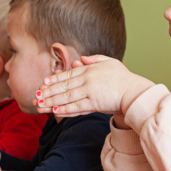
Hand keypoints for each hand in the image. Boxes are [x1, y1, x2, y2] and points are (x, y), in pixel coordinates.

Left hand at [36, 55, 154, 116]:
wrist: (135, 91)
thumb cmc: (124, 79)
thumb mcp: (110, 63)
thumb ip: (95, 59)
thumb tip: (80, 59)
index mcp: (90, 69)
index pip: (68, 74)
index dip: (54, 79)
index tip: (43, 83)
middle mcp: (87, 79)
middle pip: (63, 86)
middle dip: (48, 92)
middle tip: (35, 96)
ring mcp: (90, 91)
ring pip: (66, 97)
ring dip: (51, 102)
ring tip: (40, 105)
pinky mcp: (94, 102)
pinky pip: (76, 107)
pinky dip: (65, 109)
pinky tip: (55, 111)